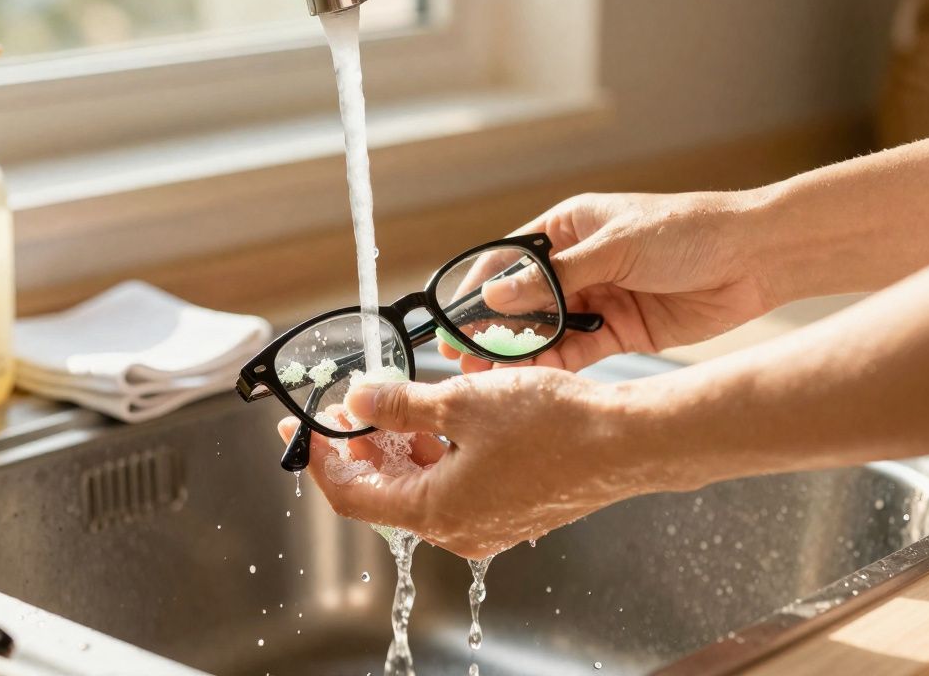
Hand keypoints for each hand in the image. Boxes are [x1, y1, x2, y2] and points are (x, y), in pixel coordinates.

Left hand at [276, 368, 683, 558]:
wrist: (624, 441)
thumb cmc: (552, 426)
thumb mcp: (461, 403)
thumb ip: (399, 405)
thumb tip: (357, 401)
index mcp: (435, 511)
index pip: (351, 495)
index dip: (321, 457)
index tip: (304, 424)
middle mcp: (455, 528)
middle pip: (383, 491)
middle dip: (359, 445)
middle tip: (348, 401)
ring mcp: (483, 521)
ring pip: (418, 485)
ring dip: (397, 444)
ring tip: (391, 399)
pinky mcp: (507, 507)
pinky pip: (451, 483)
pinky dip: (433, 451)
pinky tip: (437, 414)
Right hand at [442, 191, 777, 371]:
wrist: (755, 257)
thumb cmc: (687, 232)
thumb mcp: (614, 248)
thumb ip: (554, 278)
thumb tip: (496, 297)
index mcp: (568, 228)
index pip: (509, 260)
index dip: (479, 291)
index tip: (454, 320)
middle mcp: (577, 265)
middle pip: (522, 301)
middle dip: (493, 330)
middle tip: (464, 360)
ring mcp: (598, 299)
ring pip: (546, 331)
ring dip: (519, 354)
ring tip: (490, 378)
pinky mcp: (621, 331)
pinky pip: (577, 351)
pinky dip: (554, 366)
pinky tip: (532, 380)